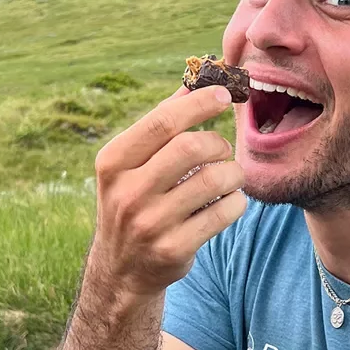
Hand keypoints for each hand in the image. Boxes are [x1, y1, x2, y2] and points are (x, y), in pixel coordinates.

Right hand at [88, 84, 246, 298]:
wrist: (122, 270)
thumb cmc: (135, 201)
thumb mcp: (132, 163)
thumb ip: (162, 123)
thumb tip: (196, 79)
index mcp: (113, 162)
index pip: (161, 122)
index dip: (198, 104)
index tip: (223, 94)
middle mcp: (127, 193)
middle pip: (190, 148)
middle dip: (218, 143)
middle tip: (222, 149)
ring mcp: (150, 224)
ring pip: (214, 180)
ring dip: (233, 173)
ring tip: (229, 176)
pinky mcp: (174, 249)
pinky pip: (224, 212)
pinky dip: (236, 201)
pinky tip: (228, 201)